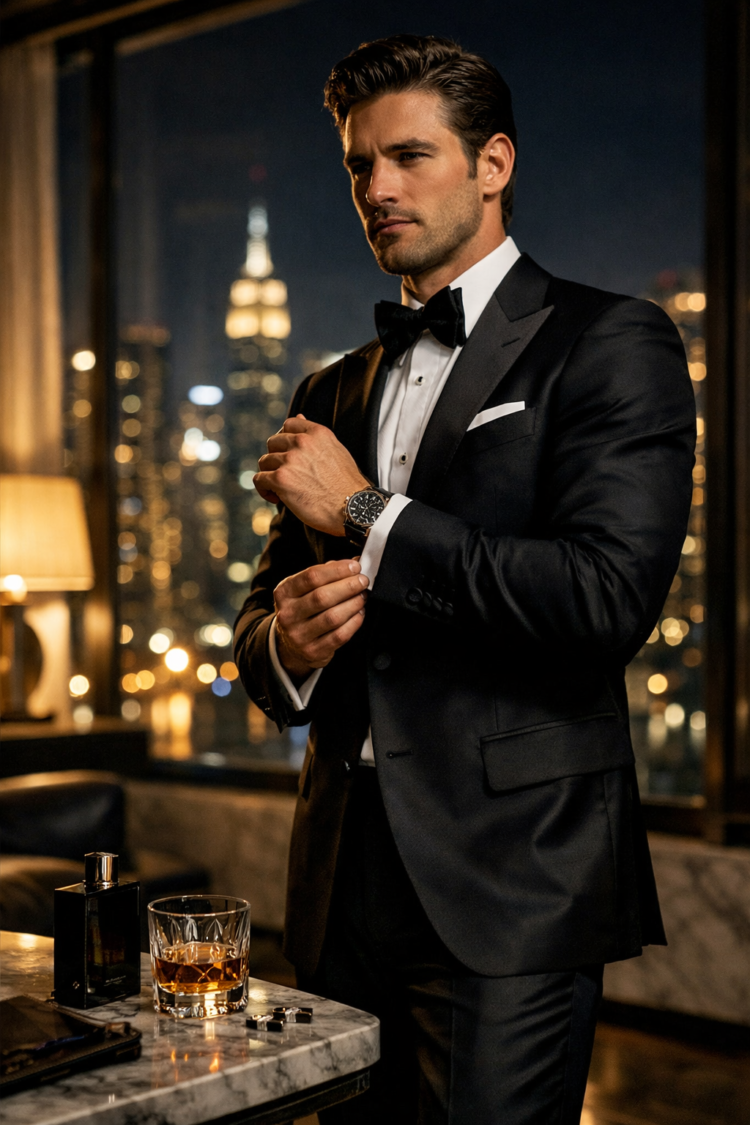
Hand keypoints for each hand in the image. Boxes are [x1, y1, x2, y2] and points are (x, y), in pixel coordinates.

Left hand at [255, 415, 369, 535]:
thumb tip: (299, 416)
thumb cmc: (347, 484)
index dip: (284, 439)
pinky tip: (276, 498)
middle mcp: (302, 442)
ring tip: (282, 489)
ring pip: (264, 462)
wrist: (354, 507)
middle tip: (286, 475)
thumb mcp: (336, 450)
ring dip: (270, 475)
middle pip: (272, 442)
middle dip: (276, 458)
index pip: (289, 424)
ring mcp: (290, 460)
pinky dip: (264, 489)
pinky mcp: (281, 479)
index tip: (288, 454)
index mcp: (317, 433)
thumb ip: (314, 436)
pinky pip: (259, 479)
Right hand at [274, 558, 368, 680]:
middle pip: (322, 597)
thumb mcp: (305, 590)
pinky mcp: (313, 651)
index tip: (355, 567)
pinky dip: (354, 622)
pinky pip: (339, 635)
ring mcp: (299, 635)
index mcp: (284, 593)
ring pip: (333, 617)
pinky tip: (359, 613)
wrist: (292, 645)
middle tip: (363, 581)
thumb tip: (354, 563)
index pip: (311, 577)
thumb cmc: (304, 609)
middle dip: (348, 586)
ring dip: (353, 604)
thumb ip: (327, 575)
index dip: (337, 570)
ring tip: (362, 596)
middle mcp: (287, 614)